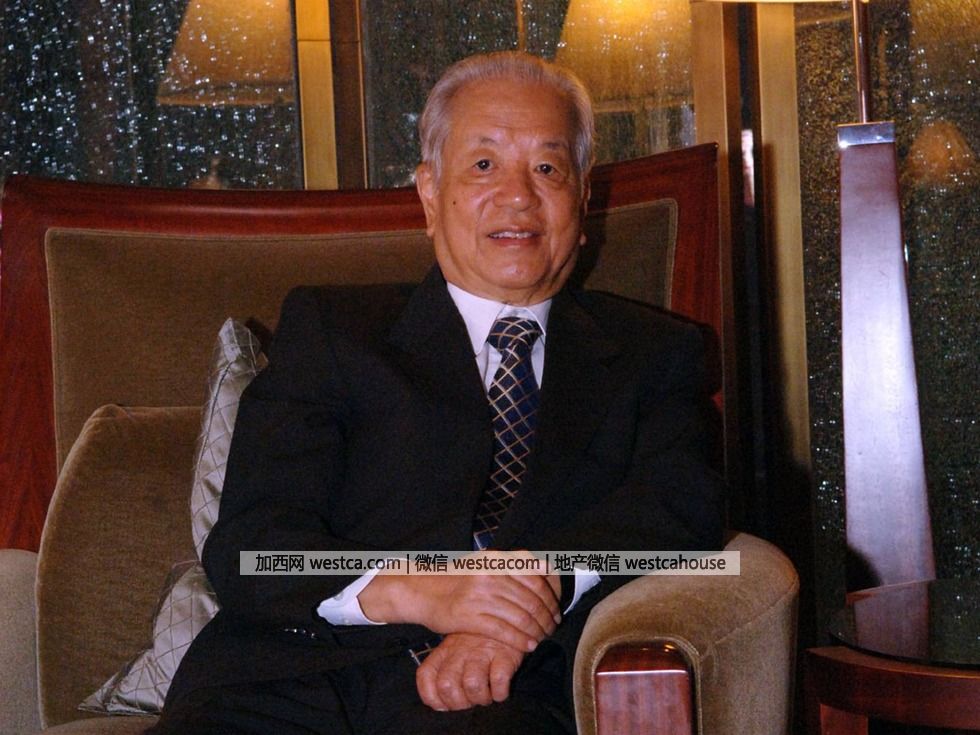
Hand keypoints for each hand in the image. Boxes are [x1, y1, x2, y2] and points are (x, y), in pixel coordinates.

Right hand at [358, 550, 560, 651]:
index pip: (535, 578)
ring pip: (521, 617)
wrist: (422, 591)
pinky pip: (504, 631)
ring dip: (537, 631)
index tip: (555, 609)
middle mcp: (489, 575)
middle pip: (531, 600)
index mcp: (495, 560)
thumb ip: (512, 565)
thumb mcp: (484, 563)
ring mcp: (479, 596)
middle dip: (546, 617)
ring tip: (542, 638)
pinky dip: (521, 641)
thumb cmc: (458, 579)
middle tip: (552, 627)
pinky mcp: (469, 617)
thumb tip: (546, 568)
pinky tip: (528, 646)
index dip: (550, 597)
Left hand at [416, 633, 524, 710]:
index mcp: (445, 650)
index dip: (432, 697)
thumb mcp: (455, 646)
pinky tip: (499, 691)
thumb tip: (440, 702)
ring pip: (472, 685)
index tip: (444, 705)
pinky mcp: (506, 654)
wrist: (507, 616)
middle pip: (447, 685)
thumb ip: (445, 668)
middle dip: (458, 703)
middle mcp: (460, 651)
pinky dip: (499, 693)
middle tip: (469, 701)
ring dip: (480, 698)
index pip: (426, 675)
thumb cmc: (479, 638)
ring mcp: (483, 652)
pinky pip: (499, 681)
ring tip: (486, 696)